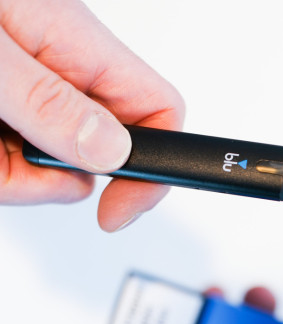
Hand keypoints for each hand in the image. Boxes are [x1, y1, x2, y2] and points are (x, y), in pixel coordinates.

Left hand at [0, 0, 183, 229]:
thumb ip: (48, 102)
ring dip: (13, 176)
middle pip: (99, 158)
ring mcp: (31, 103)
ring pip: (53, 172)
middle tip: (7, 159)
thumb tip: (112, 151)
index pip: (159, 110)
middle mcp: (61, 77)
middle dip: (56, 179)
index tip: (119, 209)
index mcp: (77, 46)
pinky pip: (17, 168)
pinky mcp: (7, 120)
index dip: (157, 166)